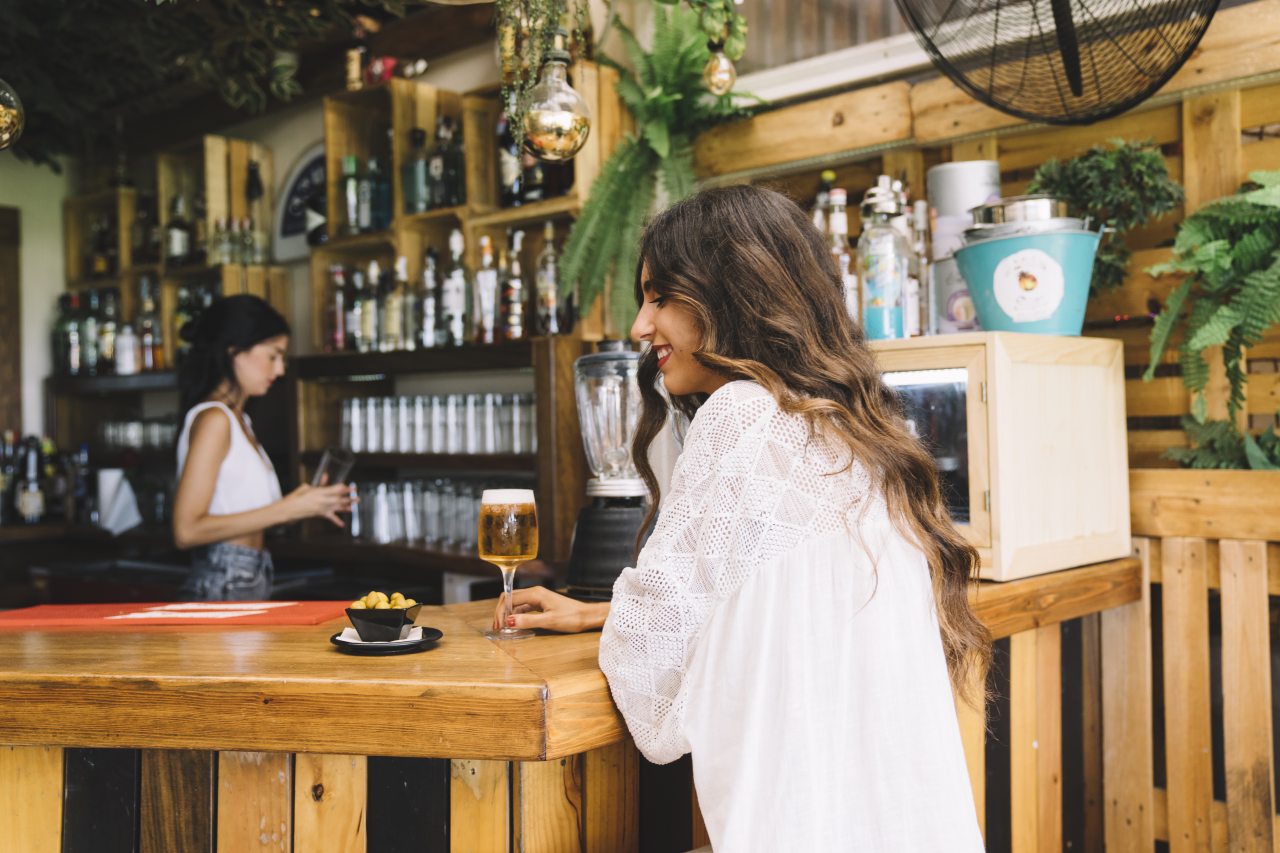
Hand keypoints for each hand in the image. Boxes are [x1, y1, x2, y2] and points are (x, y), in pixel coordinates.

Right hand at [285, 483, 353, 526]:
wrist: (288, 510)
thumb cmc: (295, 497)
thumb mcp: (306, 487)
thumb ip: (318, 484)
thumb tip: (325, 477)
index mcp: (319, 492)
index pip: (335, 490)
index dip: (344, 489)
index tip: (350, 487)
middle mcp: (322, 501)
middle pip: (339, 499)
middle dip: (349, 498)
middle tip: (357, 497)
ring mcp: (322, 508)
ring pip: (337, 507)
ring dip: (346, 507)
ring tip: (354, 506)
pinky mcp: (319, 514)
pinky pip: (330, 518)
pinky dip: (336, 521)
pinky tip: (342, 525)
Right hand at [492, 587, 609, 633]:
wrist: (587, 616)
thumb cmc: (572, 617)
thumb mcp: (549, 621)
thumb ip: (528, 620)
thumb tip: (509, 621)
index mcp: (535, 594)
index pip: (509, 598)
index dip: (501, 611)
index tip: (498, 625)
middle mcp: (535, 593)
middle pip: (510, 598)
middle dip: (501, 612)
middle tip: (497, 627)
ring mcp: (538, 598)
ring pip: (516, 603)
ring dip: (508, 614)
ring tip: (503, 628)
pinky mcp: (541, 604)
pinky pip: (523, 607)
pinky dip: (516, 615)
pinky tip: (515, 624)